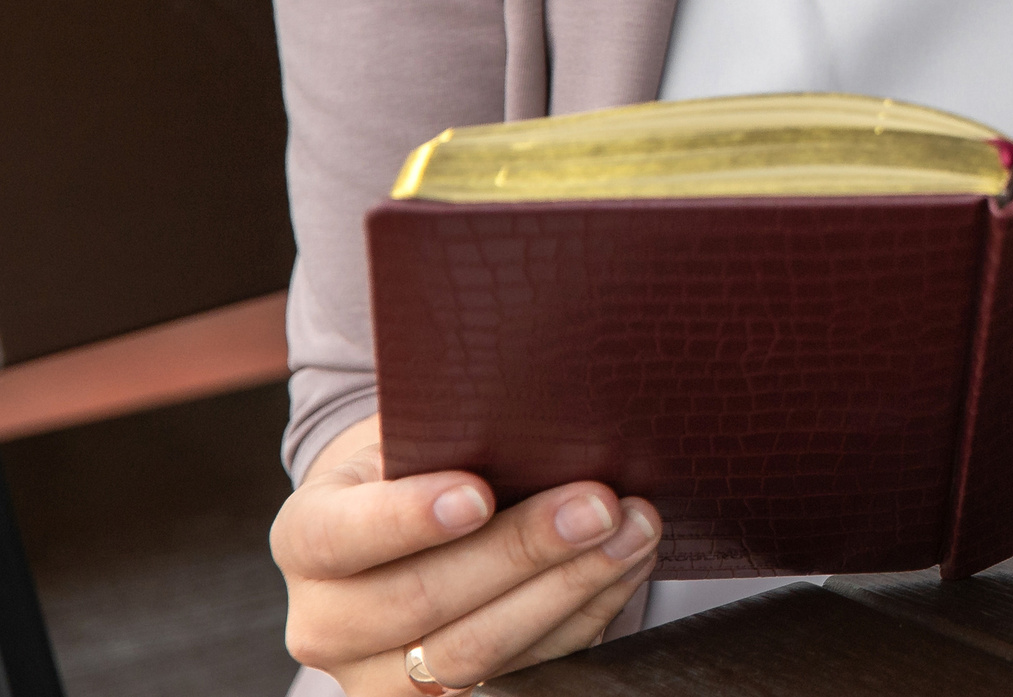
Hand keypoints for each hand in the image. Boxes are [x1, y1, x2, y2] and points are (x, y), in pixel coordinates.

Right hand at [272, 416, 660, 693]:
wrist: (409, 520)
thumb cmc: (422, 458)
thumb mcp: (414, 429)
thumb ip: (452, 430)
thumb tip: (541, 413)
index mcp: (306, 537)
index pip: (342, 534)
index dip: (408, 519)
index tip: (479, 494)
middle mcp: (326, 622)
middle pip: (421, 601)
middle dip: (522, 552)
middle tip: (600, 505)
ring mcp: (377, 678)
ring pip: (473, 654)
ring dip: (568, 590)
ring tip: (635, 532)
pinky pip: (517, 674)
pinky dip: (580, 619)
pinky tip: (625, 569)